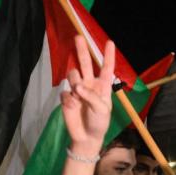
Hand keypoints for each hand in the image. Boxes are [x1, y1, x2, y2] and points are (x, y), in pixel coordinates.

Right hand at [60, 36, 115, 156]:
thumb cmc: (99, 123)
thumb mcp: (101, 109)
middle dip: (81, 50)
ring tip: (78, 92)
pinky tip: (73, 107)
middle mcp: (90, 85)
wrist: (86, 137)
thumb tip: (77, 86)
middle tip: (78, 37)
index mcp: (103, 86)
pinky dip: (69, 99)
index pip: (106, 67)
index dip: (108, 55)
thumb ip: (91, 96)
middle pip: (85, 63)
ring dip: (74, 80)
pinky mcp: (67, 98)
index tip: (109, 42)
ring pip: (73, 75)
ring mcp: (77, 90)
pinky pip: (65, 92)